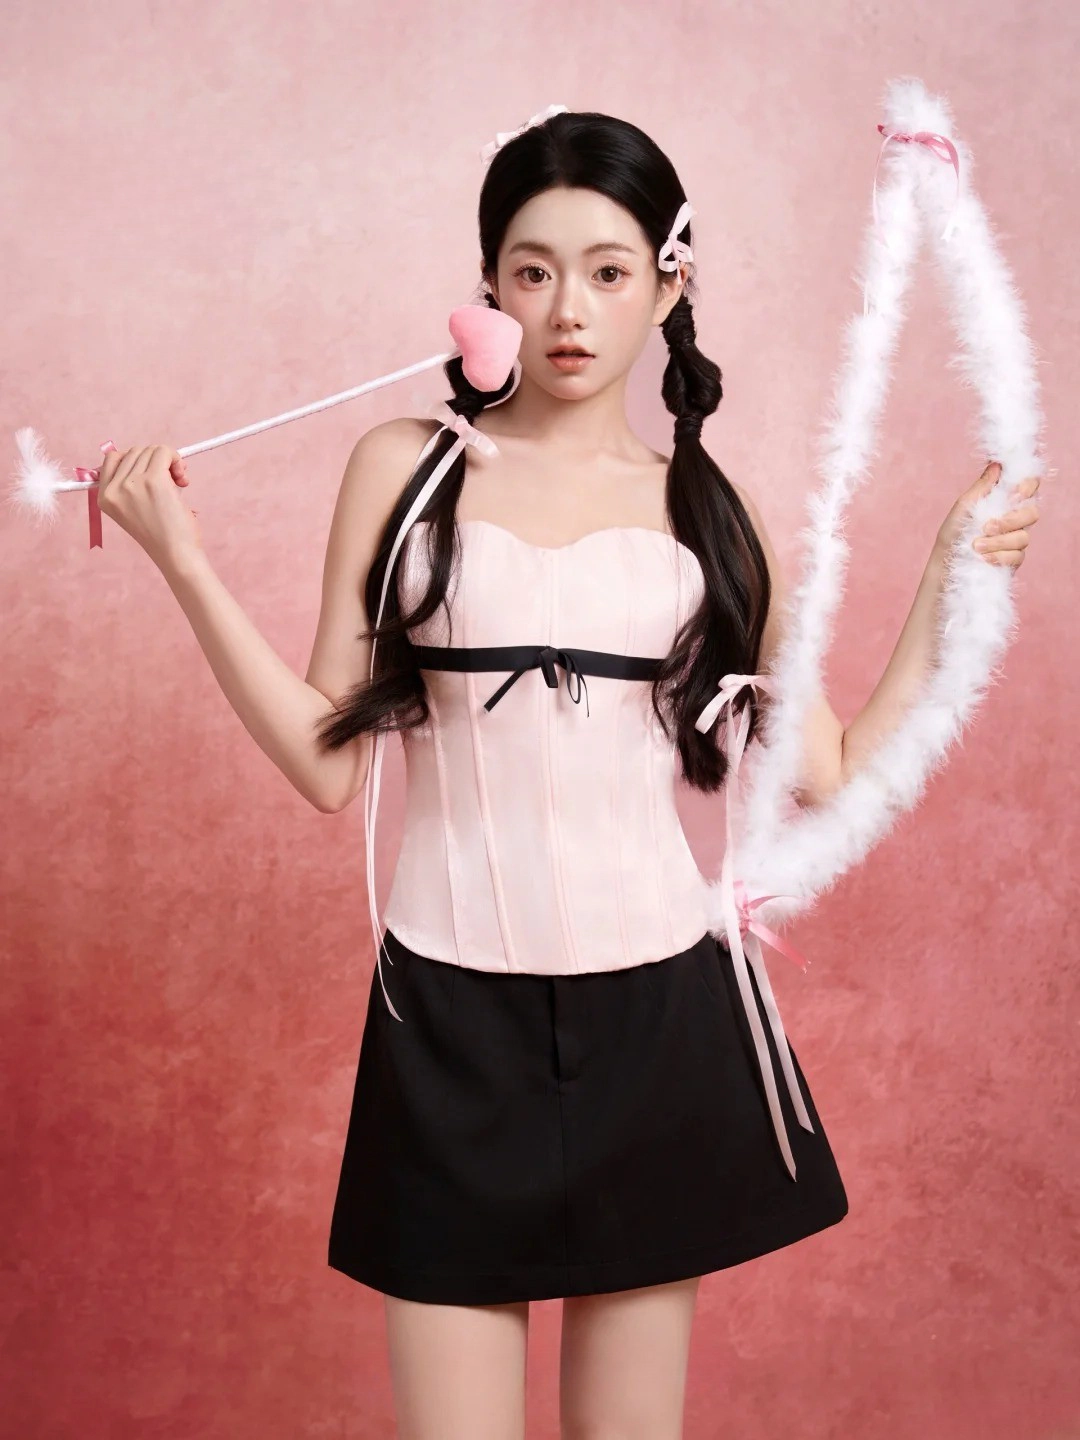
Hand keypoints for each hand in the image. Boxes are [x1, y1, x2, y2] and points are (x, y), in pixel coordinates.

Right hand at [94, 444, 200, 567]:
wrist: (175, 554)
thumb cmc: (161, 534)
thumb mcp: (133, 508)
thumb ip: (130, 484)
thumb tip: (145, 454)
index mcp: (104, 496)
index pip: (113, 458)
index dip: (137, 461)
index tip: (152, 473)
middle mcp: (113, 489)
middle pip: (135, 451)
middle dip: (156, 462)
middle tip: (172, 481)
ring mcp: (131, 483)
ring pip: (151, 450)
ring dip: (169, 461)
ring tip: (179, 484)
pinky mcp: (153, 480)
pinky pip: (163, 451)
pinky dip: (176, 459)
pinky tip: (183, 479)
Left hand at [936, 459, 1040, 569]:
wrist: (945, 561)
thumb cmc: (954, 531)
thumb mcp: (965, 505)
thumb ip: (983, 486)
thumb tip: (997, 463)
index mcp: (1005, 501)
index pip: (1030, 487)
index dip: (1029, 486)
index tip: (1015, 492)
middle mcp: (1015, 519)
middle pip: (1033, 513)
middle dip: (1010, 520)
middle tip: (987, 526)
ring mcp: (1016, 540)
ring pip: (1023, 537)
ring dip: (997, 542)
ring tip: (976, 545)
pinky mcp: (1014, 559)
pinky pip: (1017, 556)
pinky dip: (998, 556)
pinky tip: (983, 557)